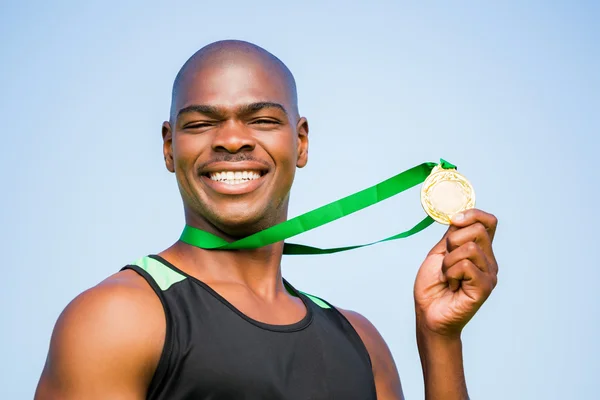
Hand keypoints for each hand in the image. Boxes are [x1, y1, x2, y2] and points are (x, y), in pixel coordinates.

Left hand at [414, 209, 498, 337]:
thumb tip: (458, 215)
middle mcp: (488, 260)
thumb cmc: (433, 286)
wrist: (428, 314)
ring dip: (448, 262)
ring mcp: (489, 274)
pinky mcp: (485, 287)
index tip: (454, 220)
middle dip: (452, 241)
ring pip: (469, 248)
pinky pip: (465, 266)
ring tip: (448, 277)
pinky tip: (452, 286)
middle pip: (478, 230)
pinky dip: (450, 273)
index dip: (472, 214)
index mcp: (479, 250)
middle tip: (445, 262)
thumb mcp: (439, 253)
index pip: (488, 222)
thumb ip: (452, 236)